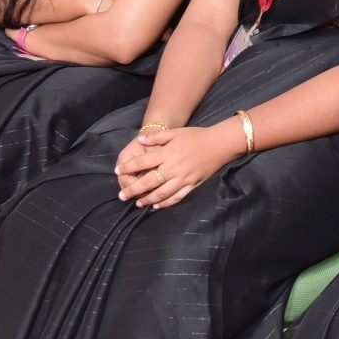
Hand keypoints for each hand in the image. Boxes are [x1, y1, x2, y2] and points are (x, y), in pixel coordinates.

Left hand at [115, 125, 237, 208]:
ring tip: (138, 203)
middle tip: (122, 196)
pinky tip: (157, 206)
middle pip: (148, 182)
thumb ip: (156, 137)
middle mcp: (173, 168)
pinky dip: (165, 203)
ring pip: (161, 193)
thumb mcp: (175, 132)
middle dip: (133, 189)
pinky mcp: (192, 185)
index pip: (142, 162)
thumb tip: (140, 141)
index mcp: (167, 153)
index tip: (118, 171)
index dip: (128, 167)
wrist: (219, 144)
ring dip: (148, 199)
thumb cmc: (196, 136)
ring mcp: (183, 178)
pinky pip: (176, 197)